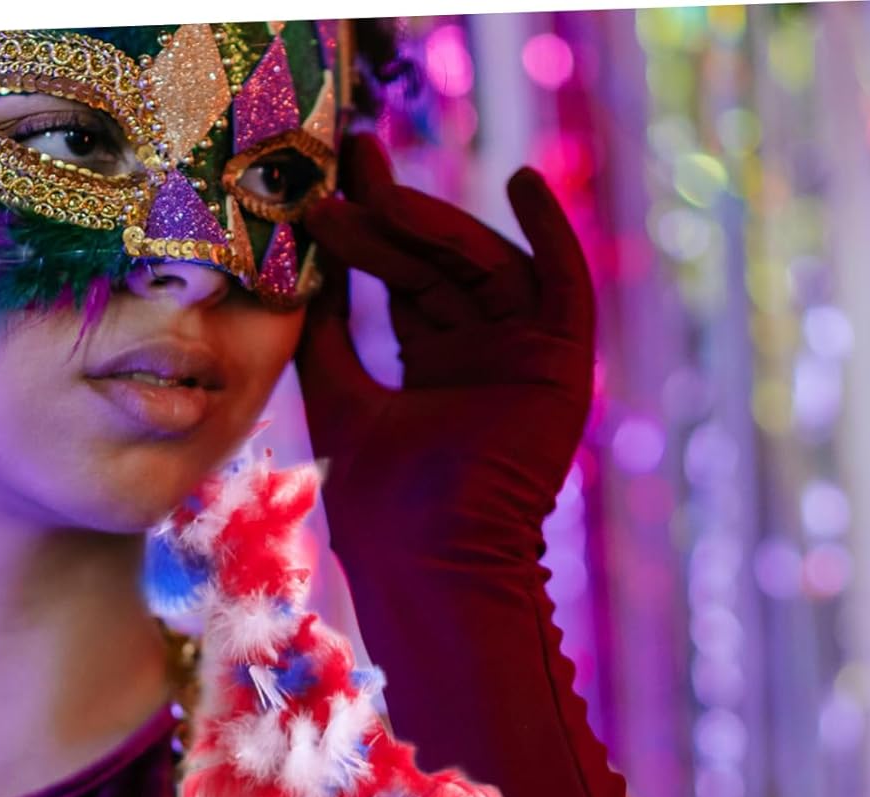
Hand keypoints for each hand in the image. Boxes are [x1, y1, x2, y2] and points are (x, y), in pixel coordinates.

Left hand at [297, 135, 594, 575]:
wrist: (430, 562)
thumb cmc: (380, 506)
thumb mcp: (340, 400)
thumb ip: (327, 338)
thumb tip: (305, 272)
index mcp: (435, 367)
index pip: (405, 280)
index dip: (369, 234)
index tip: (329, 189)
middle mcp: (482, 356)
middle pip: (438, 265)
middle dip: (393, 213)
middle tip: (348, 162)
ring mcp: (521, 359)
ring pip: (482, 266)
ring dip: (433, 224)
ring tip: (379, 189)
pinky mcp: (560, 367)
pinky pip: (565, 287)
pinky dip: (551, 235)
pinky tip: (523, 182)